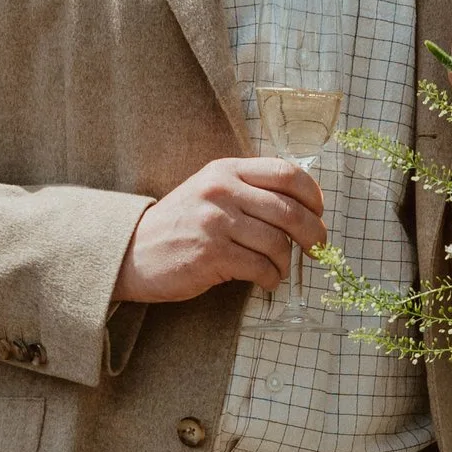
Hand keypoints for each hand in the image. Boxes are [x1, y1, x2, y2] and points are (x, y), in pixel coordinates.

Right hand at [114, 156, 327, 304]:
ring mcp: (215, 223)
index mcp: (226, 170)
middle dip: (314, 234)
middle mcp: (222, 191)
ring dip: (287, 262)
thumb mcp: (210, 192)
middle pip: (289, 210)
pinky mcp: (211, 255)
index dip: (313, 195)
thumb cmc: (180, 225)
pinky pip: (260, 268)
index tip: (319, 212)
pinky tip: (266, 281)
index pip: (286, 173)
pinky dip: (272, 278)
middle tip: (318, 249)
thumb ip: (248, 191)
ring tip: (279, 269)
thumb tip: (303, 209)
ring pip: (278, 243)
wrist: (132, 251)